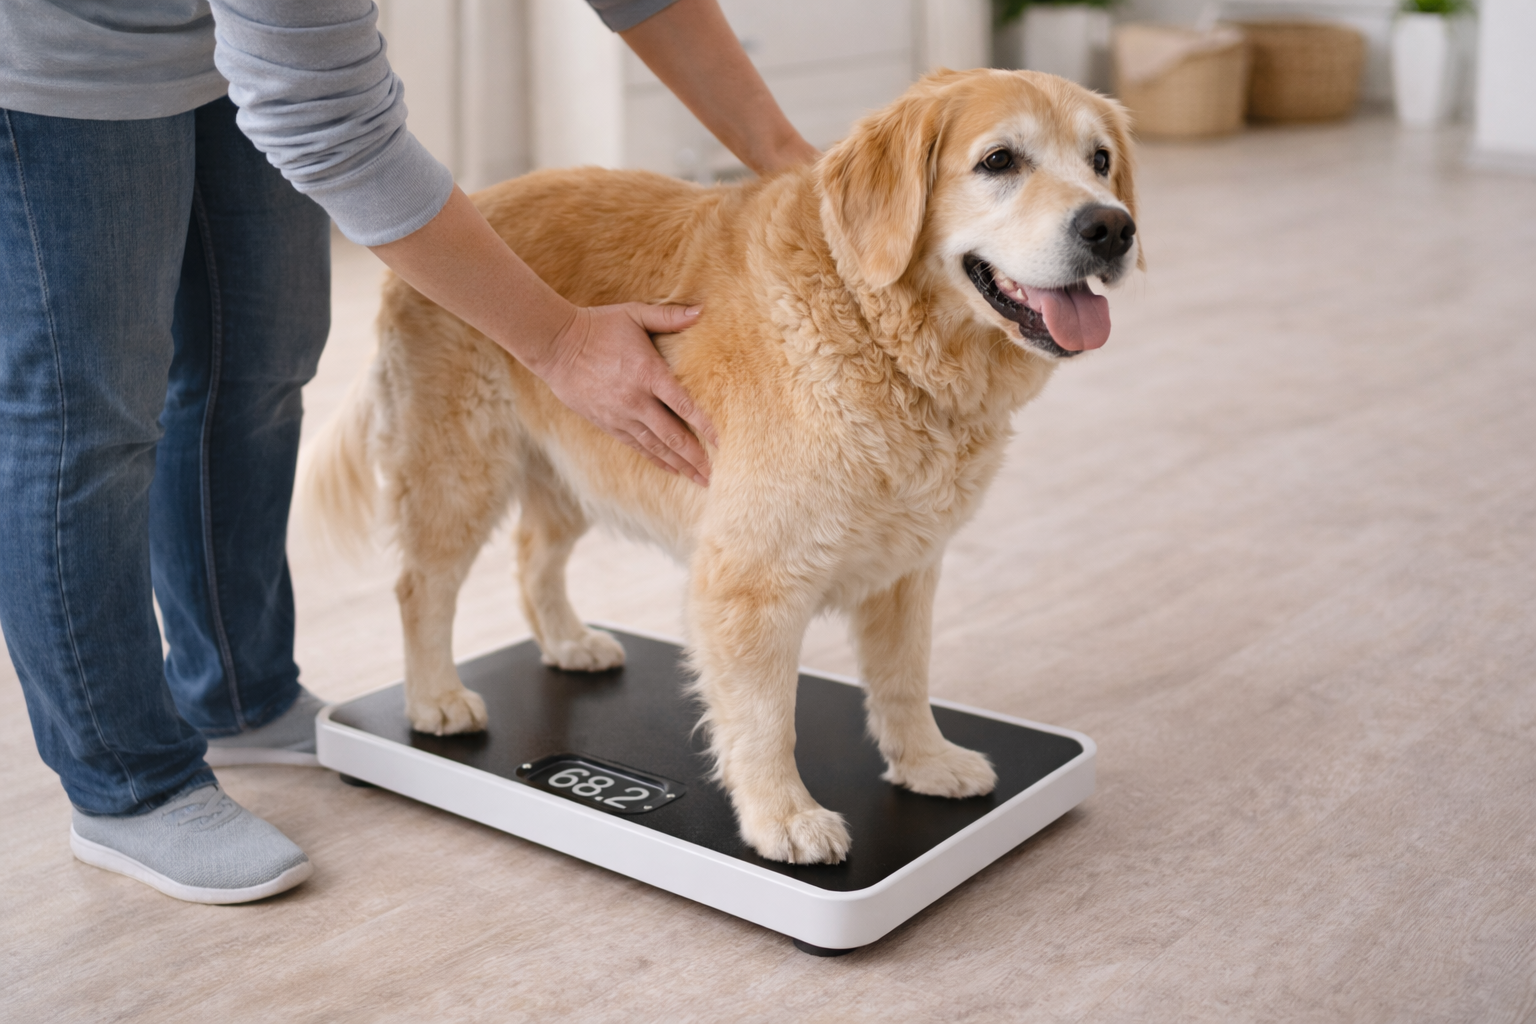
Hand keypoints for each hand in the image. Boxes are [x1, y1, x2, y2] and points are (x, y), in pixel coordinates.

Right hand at [534, 303, 718, 484]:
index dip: (705, 426)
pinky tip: (671, 469)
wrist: (555, 345)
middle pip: (672, 436)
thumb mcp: (634, 314)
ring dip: (679, 465)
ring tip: (699, 479)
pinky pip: (637, 446)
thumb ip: (669, 316)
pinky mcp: (607, 423)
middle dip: (696, 458)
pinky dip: (656, 459)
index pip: (683, 405)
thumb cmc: (599, 326)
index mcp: (647, 373)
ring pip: (656, 446)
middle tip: (715, 475)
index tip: (722, 443)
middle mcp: (635, 400)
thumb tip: (702, 310)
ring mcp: (620, 415)